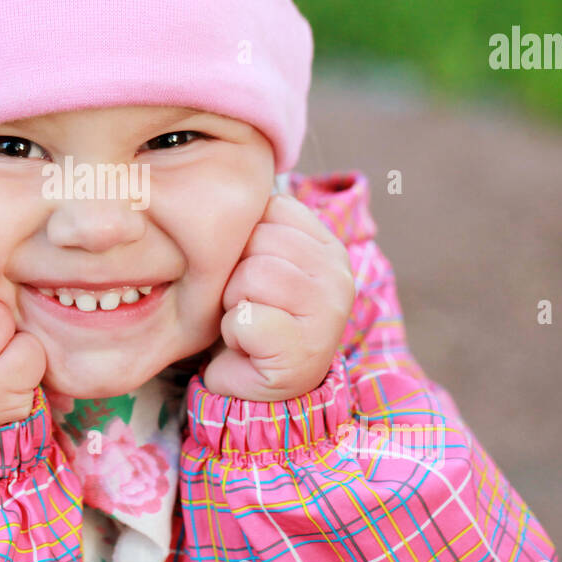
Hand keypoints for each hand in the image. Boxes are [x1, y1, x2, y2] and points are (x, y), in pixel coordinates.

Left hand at [201, 193, 354, 402]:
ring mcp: (328, 313)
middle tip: (247, 302)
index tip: (252, 269)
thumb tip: (222, 175)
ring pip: (251, 276)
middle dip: (235, 273)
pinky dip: (235, 334)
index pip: (270, 208)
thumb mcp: (259, 257)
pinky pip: (246, 319)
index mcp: (328, 244)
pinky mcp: (304, 350)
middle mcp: (339, 273)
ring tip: (248, 320)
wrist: (260, 386)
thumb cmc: (254, 315)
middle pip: (258, 239)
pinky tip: (250, 345)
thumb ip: (257, 223)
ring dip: (233, 304)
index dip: (244, 239)